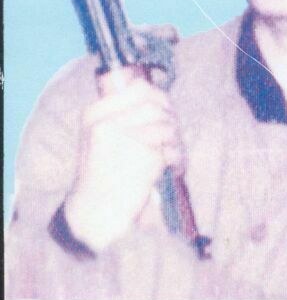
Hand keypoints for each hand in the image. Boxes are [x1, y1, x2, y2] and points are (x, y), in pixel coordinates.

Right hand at [64, 67, 183, 251]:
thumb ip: (125, 117)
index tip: (166, 110)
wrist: (96, 212)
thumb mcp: (100, 139)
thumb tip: (163, 99)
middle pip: (155, 102)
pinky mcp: (143, 153)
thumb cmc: (102, 177)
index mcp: (94, 113)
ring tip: (174, 154)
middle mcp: (106, 120)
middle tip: (174, 134)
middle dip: (171, 116)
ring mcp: (124, 135)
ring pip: (166, 122)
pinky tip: (174, 167)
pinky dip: (177, 157)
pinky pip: (170, 146)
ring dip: (176, 138)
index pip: (138, 87)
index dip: (159, 97)